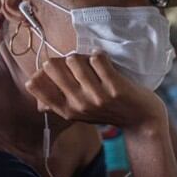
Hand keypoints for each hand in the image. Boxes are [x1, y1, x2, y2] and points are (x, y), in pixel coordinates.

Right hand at [25, 52, 165, 129]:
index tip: (58, 69)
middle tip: (78, 62)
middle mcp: (78, 105)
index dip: (43, 71)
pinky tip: (104, 60)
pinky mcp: (115, 88)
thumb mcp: (80, 112)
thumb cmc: (109, 111)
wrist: (143, 121)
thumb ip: (58, 102)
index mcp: (66, 110)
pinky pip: (97, 59)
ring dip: (83, 55)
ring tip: (92, 61)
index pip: (35, 85)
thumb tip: (34, 91)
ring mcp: (97, 97)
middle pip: (52, 67)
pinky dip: (99, 55)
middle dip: (64, 58)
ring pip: (74, 60)